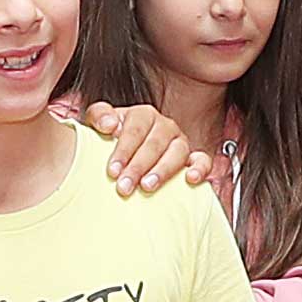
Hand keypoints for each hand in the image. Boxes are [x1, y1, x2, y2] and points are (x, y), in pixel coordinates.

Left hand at [74, 97, 206, 193]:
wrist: (122, 156)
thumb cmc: (109, 140)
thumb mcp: (98, 125)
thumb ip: (99, 116)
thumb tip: (110, 125)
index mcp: (143, 114)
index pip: (135, 130)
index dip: (123, 150)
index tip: (112, 171)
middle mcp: (165, 126)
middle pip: (154, 144)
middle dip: (138, 167)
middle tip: (124, 187)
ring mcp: (181, 142)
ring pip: (178, 152)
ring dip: (163, 170)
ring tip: (147, 187)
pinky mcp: (193, 159)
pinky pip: (202, 161)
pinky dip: (200, 169)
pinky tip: (190, 179)